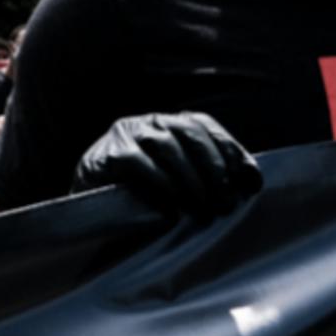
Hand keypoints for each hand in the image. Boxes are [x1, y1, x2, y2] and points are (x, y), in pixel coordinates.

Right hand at [73, 112, 260, 220]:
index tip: (250, 182)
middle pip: (191, 133)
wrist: (85, 213)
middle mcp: (149, 122)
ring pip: (168, 147)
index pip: (206, 126)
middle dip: (214, 169)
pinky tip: (171, 208)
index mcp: (169, 124)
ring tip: (203, 209)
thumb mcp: (176, 183)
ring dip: (192, 181)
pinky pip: (140, 164)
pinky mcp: (106, 154)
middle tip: (225, 204)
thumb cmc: (138, 200)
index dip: (231, 151)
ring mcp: (125, 134)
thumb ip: (206, 176)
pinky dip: (161, 185)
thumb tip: (250, 183)